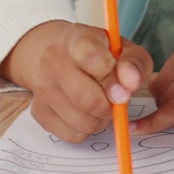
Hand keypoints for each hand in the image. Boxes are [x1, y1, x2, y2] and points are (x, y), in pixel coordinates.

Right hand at [2, 20, 153, 141]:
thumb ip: (134, 62)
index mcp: (77, 39)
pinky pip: (72, 134)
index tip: (124, 89)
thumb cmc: (98, 53)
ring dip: (101, 119)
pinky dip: (86, 129)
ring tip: (102, 104)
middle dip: (111, 106)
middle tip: (117, 99)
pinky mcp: (39, 112)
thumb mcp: (123, 48)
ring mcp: (43, 87)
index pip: (90, 57)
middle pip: (86, 99)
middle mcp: (53, 61)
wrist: (58, 54)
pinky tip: (87, 113)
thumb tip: (130, 84)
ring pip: (82, 122)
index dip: (111, 78)